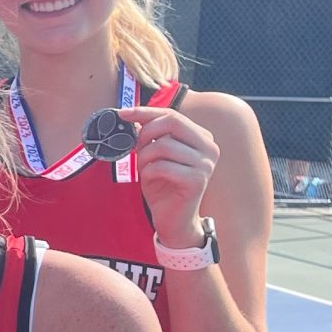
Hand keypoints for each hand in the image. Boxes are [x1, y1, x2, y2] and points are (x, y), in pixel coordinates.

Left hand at [119, 104, 220, 249]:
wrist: (173, 219)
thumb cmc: (163, 185)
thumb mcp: (154, 155)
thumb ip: (149, 135)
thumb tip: (130, 115)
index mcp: (201, 137)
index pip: (172, 114)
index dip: (145, 112)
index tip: (122, 113)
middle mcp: (209, 147)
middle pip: (172, 121)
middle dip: (145, 132)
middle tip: (134, 147)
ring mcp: (206, 164)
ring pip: (164, 145)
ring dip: (145, 156)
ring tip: (144, 168)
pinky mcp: (197, 181)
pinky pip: (162, 166)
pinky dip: (148, 172)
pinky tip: (150, 179)